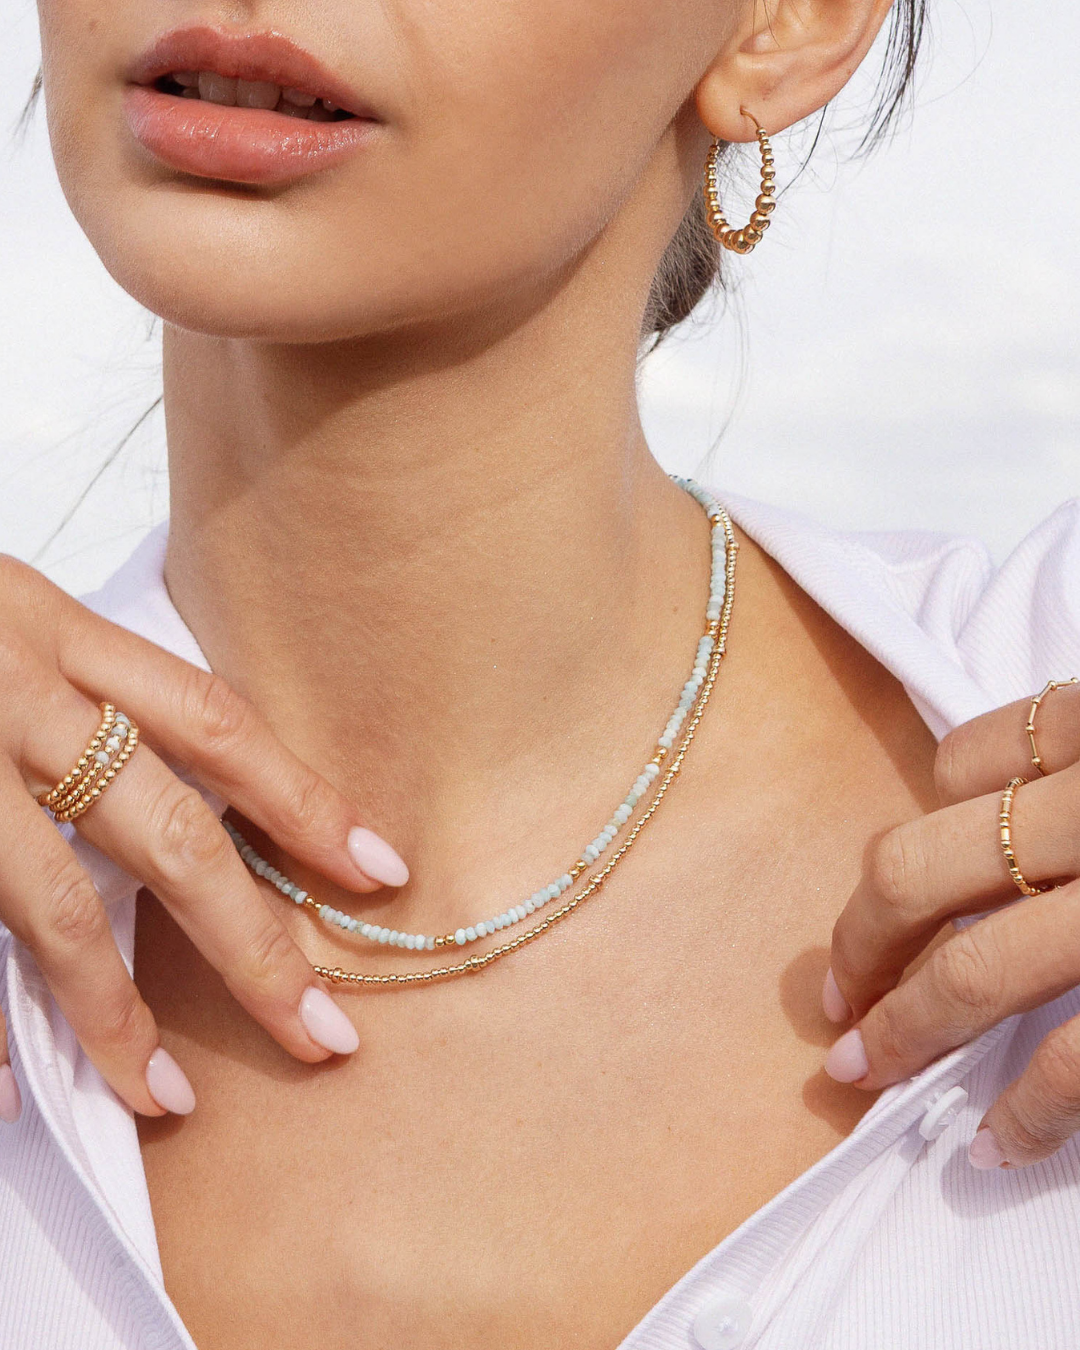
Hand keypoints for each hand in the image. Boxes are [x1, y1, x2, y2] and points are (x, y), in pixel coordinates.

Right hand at [0, 552, 406, 1122]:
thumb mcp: (19, 614)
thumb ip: (99, 684)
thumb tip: (198, 782)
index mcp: (62, 636)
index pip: (217, 725)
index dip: (303, 798)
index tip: (379, 869)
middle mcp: (15, 698)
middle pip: (166, 832)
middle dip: (251, 943)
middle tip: (323, 1031)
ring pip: (49, 907)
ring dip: (115, 1013)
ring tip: (166, 1094)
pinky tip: (12, 1089)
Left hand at [823, 679, 1079, 1168]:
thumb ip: (1068, 762)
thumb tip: (979, 812)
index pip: (962, 764)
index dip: (916, 827)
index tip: (895, 893)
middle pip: (922, 868)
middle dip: (862, 944)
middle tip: (835, 1002)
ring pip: (973, 968)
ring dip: (904, 1035)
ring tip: (864, 1075)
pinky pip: (1074, 1056)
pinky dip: (1027, 1112)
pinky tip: (993, 1142)